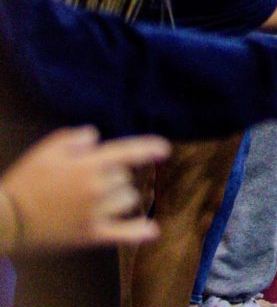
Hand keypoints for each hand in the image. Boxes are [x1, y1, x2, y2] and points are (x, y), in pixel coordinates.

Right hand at [0, 127, 168, 252]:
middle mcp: (97, 188)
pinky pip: (122, 234)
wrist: (7, 219)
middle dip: (113, 176)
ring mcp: (95, 213)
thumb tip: (96, 137)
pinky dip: (139, 232)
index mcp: (88, 165)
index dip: (148, 148)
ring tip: (97, 199)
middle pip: (125, 178)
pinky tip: (152, 230)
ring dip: (120, 197)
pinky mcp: (90, 235)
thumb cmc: (26, 181)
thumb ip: (75, 138)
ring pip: (128, 200)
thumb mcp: (46, 150)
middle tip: (86, 182)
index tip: (164, 148)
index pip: (128, 153)